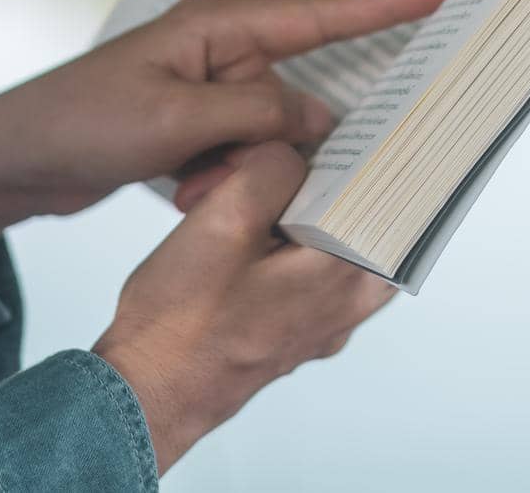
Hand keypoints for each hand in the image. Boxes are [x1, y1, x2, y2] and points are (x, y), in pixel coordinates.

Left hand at [0, 0, 454, 247]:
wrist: (15, 157)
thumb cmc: (82, 123)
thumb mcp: (173, 120)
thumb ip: (256, 112)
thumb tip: (319, 117)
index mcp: (220, 24)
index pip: (321, 13)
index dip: (387, 4)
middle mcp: (225, 47)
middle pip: (300, 86)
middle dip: (290, 133)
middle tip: (244, 156)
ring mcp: (214, 87)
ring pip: (276, 131)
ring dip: (247, 166)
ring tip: (187, 180)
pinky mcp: (202, 123)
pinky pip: (248, 150)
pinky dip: (229, 176)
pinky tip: (184, 188)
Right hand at [94, 141, 395, 473]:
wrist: (145, 394)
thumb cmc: (180, 323)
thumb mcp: (225, 219)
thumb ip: (273, 171)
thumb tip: (292, 155)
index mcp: (345, 277)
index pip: (383, 198)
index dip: (353, 158)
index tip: (336, 134)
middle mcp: (346, 306)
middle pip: (361, 220)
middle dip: (325, 182)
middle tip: (294, 159)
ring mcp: (321, 323)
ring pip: (333, 244)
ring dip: (299, 211)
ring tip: (256, 192)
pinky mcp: (292, 330)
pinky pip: (308, 272)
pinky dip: (285, 242)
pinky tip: (247, 230)